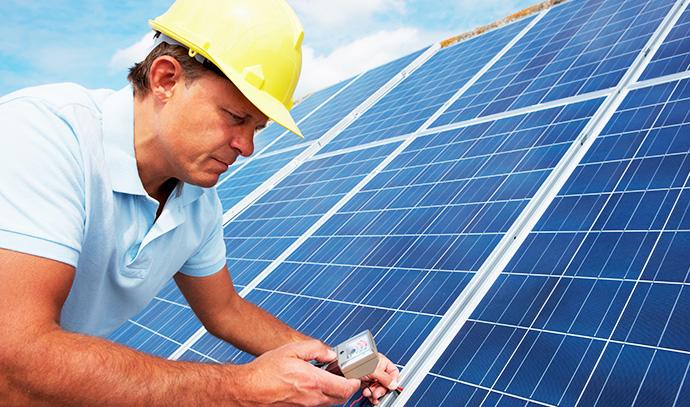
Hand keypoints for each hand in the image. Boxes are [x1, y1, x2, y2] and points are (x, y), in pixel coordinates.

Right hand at [233, 340, 360, 406]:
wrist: (247, 390)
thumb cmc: (265, 371)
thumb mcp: (291, 349)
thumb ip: (315, 349)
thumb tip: (330, 353)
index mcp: (313, 381)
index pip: (346, 388)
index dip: (354, 381)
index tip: (353, 373)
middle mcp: (312, 398)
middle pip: (342, 398)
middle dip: (347, 387)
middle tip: (343, 375)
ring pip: (331, 403)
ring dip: (334, 392)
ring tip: (326, 378)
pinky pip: (318, 405)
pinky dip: (321, 397)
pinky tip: (313, 385)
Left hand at [359, 354, 399, 404]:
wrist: (341, 367)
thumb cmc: (356, 362)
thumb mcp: (373, 370)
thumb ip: (384, 378)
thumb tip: (394, 384)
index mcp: (382, 362)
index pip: (393, 372)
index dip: (393, 380)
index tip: (390, 388)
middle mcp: (377, 368)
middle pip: (385, 382)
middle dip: (380, 389)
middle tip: (376, 394)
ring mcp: (371, 375)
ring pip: (378, 387)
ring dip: (375, 393)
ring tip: (370, 394)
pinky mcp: (364, 381)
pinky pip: (371, 389)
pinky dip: (371, 394)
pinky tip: (370, 397)